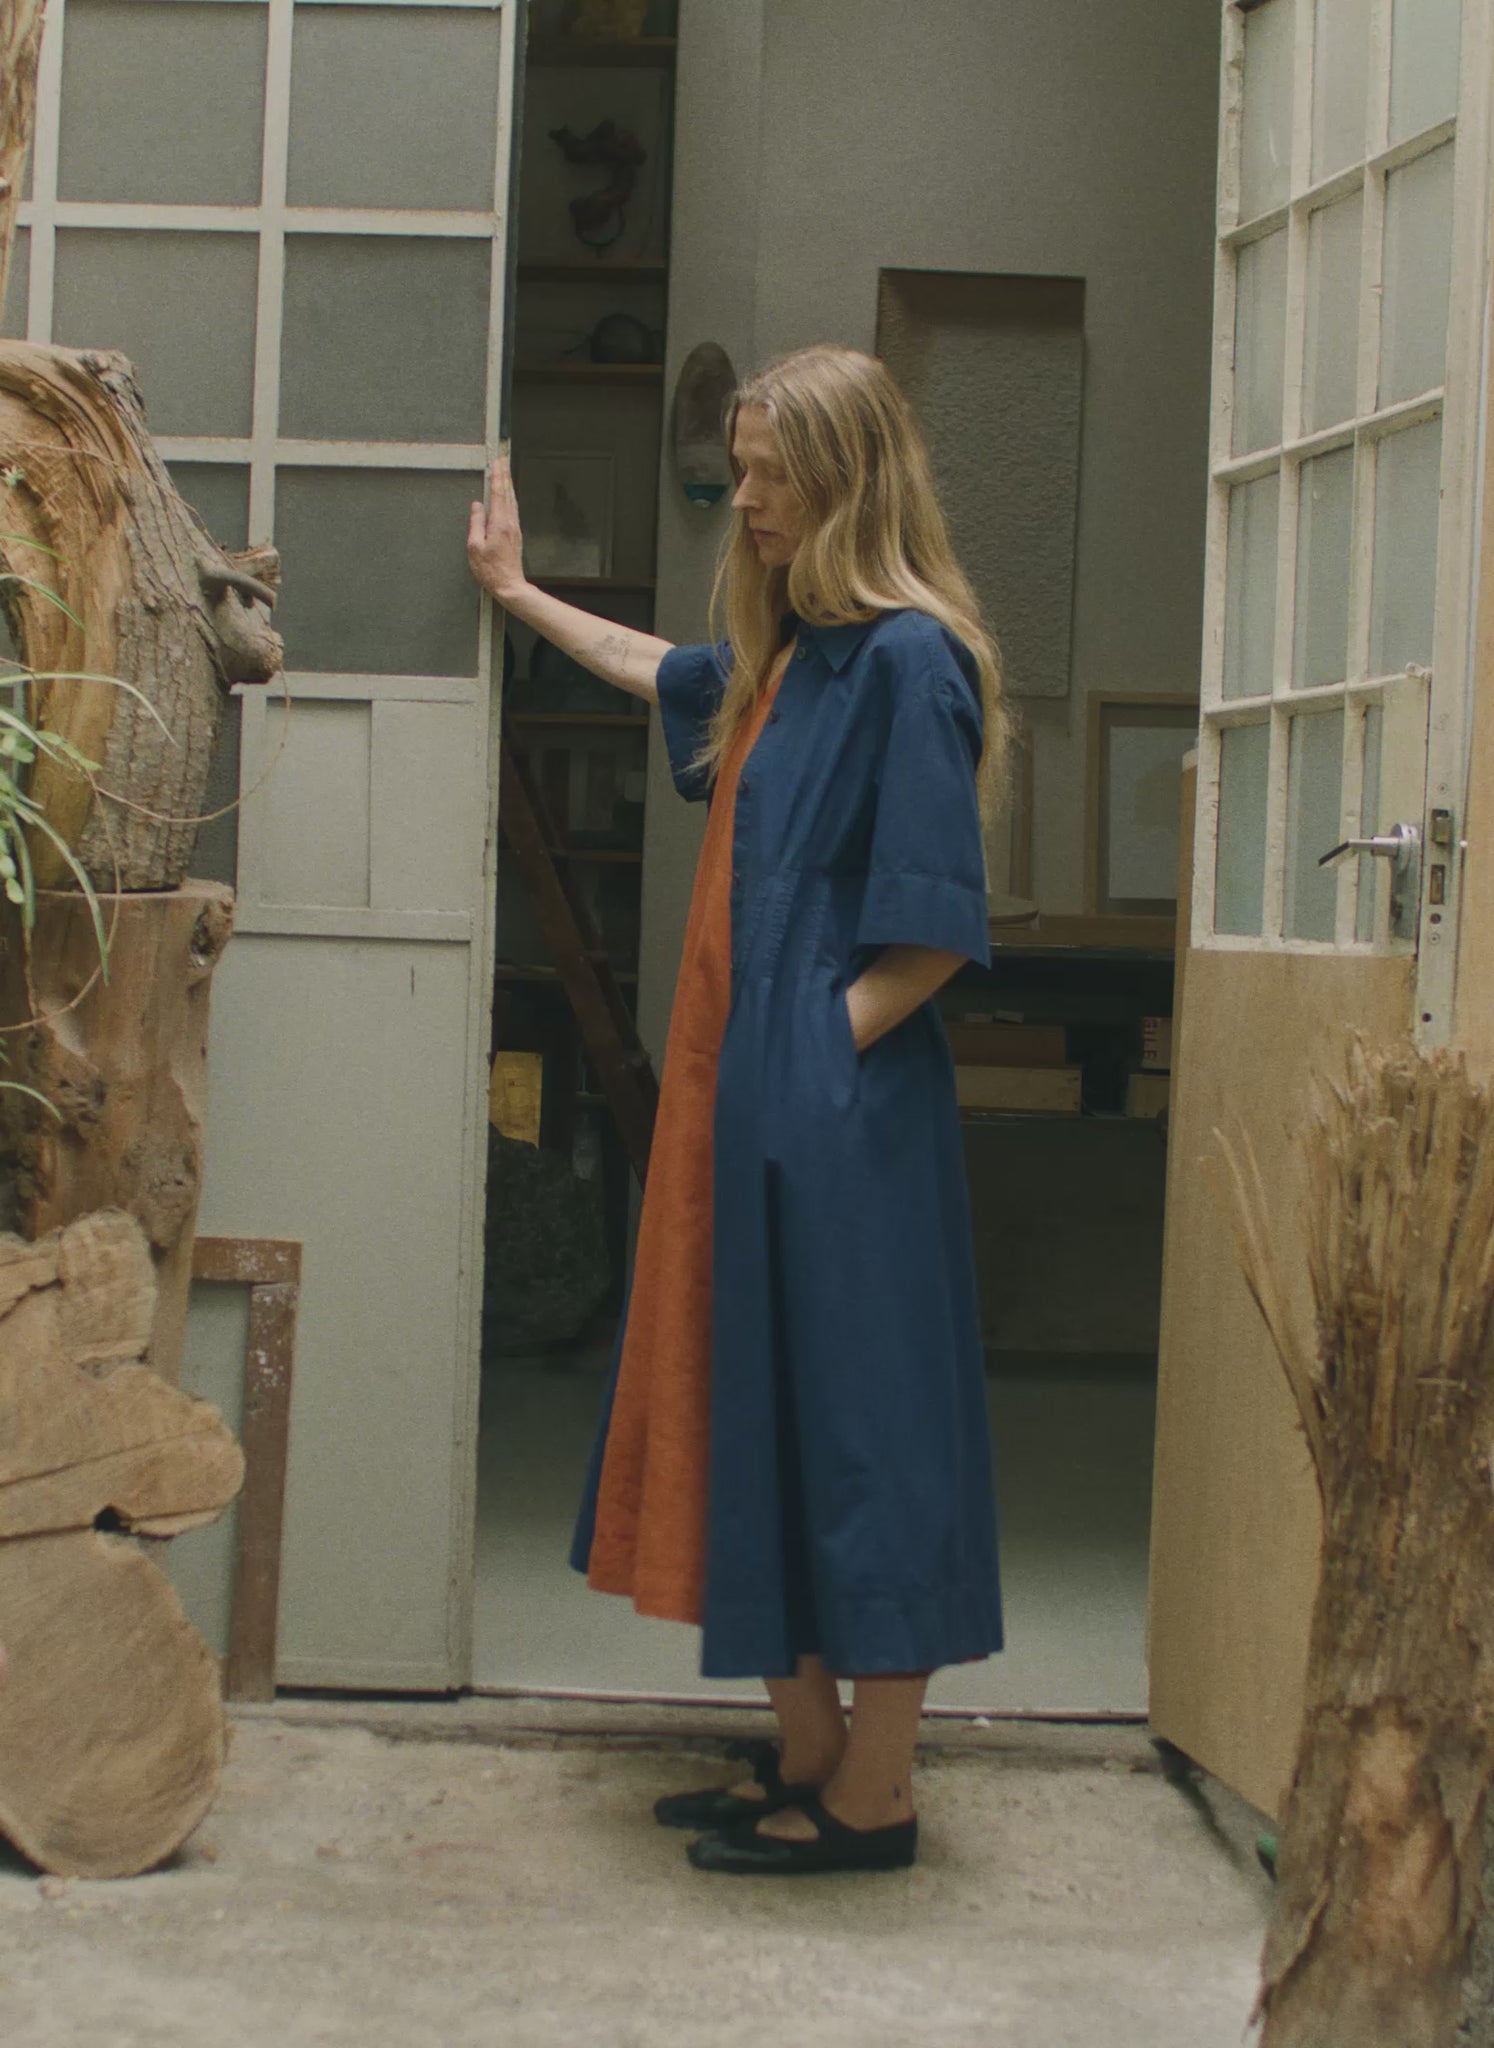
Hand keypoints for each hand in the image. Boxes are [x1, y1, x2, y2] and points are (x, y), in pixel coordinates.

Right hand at [467, 455, 528, 602]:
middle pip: (508, 493)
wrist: (510, 585)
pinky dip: (510, 497)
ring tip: (505, 471)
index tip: (497, 462)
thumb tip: (477, 505)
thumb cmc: (490, 569)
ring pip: (512, 500)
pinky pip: (513, 509)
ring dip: (508, 484)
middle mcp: (510, 523)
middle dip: (505, 474)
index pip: (498, 493)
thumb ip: (475, 523)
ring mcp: (514, 528)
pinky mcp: (515, 534)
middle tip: (503, 459)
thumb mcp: (474, 546)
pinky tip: (508, 495)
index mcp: (499, 523)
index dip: (497, 476)